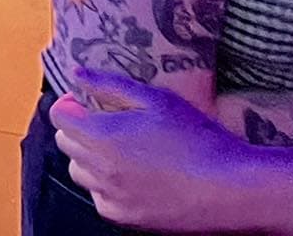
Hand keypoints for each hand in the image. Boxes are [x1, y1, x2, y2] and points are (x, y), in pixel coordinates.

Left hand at [50, 73, 261, 231]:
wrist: (233, 189)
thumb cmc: (198, 138)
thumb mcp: (155, 100)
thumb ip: (109, 85)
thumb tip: (77, 74)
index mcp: (102, 138)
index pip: (59, 117)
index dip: (69, 104)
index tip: (85, 101)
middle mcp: (100, 170)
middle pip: (66, 143)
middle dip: (78, 128)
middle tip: (107, 122)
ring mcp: (113, 198)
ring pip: (80, 172)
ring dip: (90, 157)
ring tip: (122, 149)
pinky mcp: (128, 219)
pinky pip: (100, 198)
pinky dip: (107, 186)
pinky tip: (133, 175)